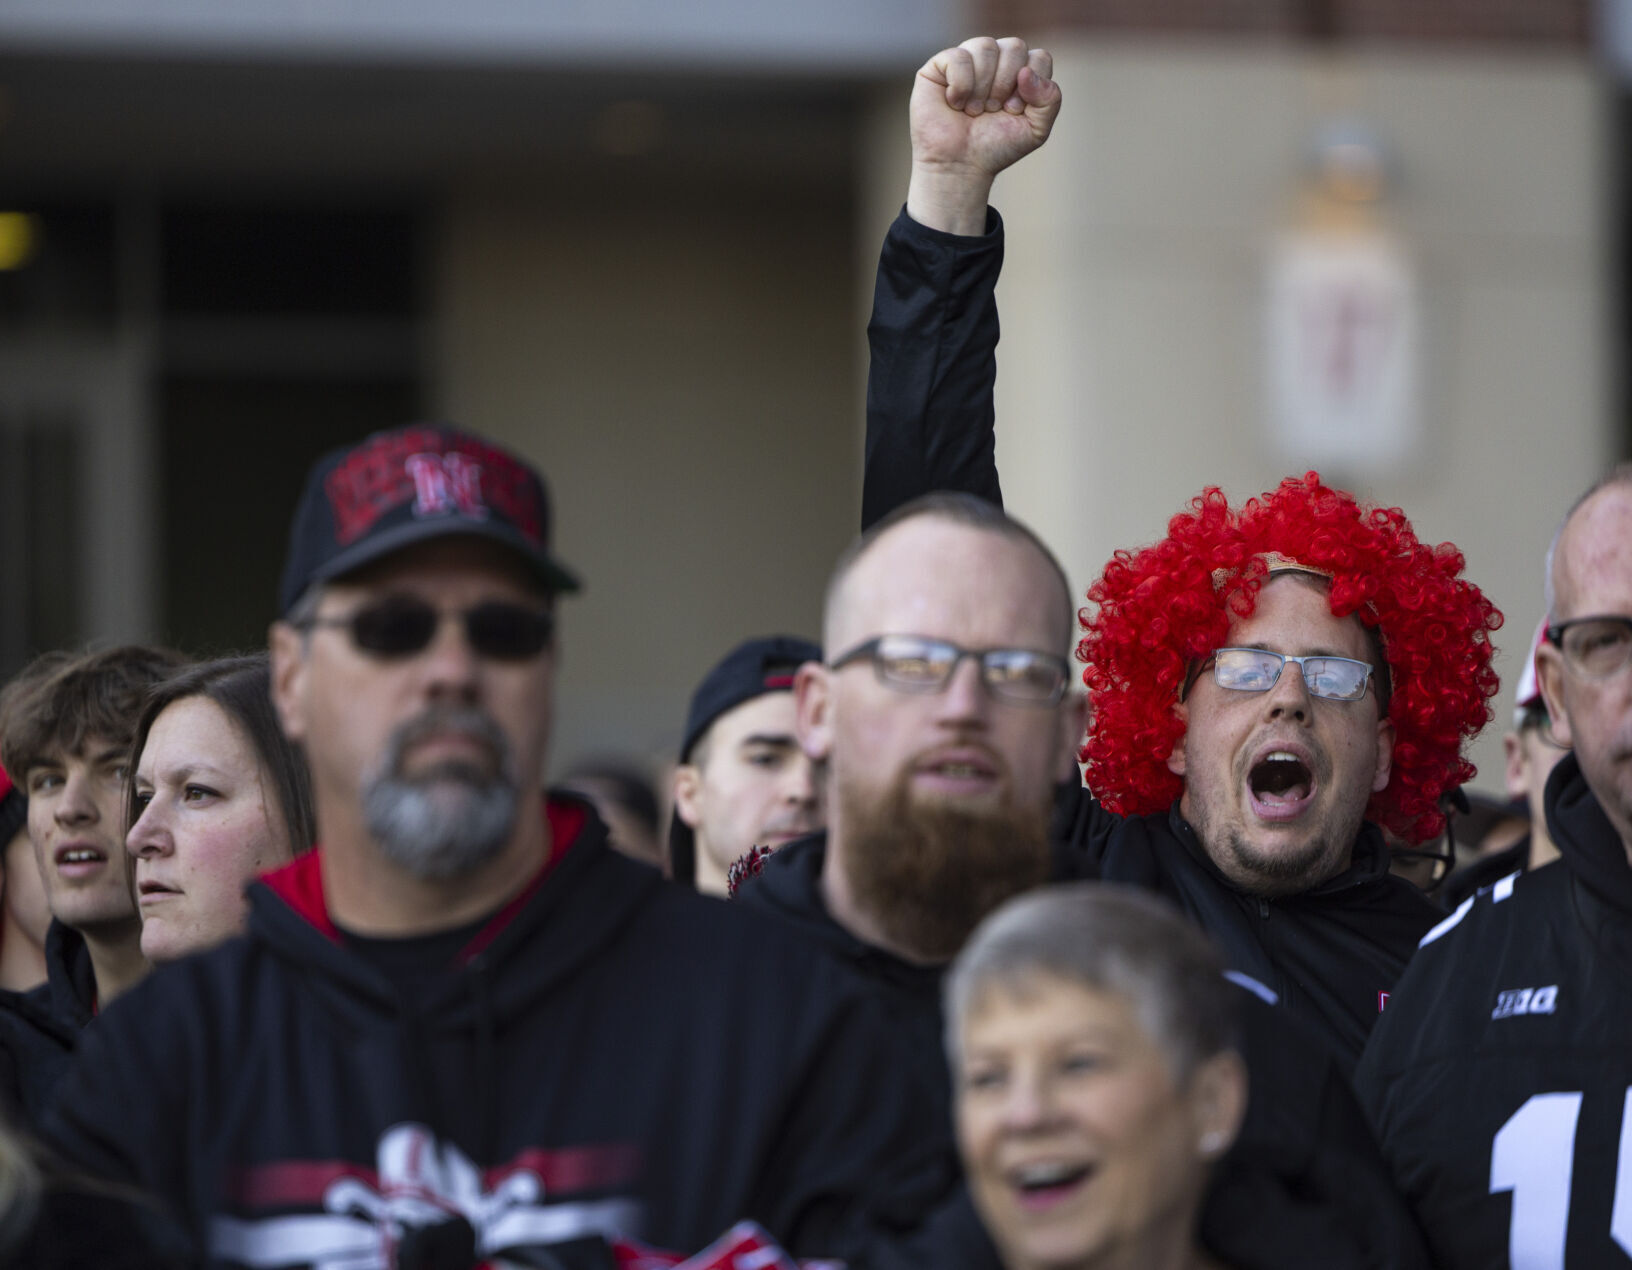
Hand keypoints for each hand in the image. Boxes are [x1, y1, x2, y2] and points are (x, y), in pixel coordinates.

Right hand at [906, 36, 1060, 234]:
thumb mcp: (1036, 129)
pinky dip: (961, 84)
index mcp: (1020, 72)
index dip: (1030, 87)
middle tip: (992, 110)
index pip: (1038, 58)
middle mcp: (995, 60)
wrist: (959, 165)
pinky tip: (955, 103)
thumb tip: (1025, 72)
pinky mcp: (940, 65)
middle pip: (1014, 47)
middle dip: (1005, 85)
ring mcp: (968, 60)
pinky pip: (959, 57)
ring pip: (986, 46)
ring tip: (973, 110)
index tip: (1013, 111)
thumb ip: (1050, 99)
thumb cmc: (995, 147)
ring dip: (983, 86)